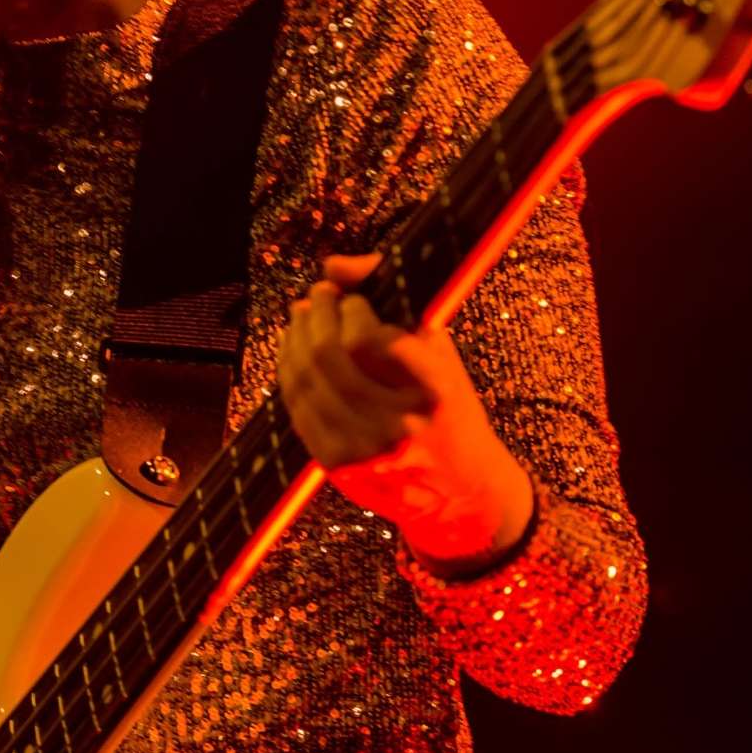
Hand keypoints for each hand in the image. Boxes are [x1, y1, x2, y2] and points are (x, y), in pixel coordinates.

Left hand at [277, 251, 534, 564]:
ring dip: (296, 339)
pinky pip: (297, 411)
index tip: (350, 297)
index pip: (368, 339)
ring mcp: (365, 451)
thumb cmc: (450, 408)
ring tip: (302, 316)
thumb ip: (393, 299)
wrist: (462, 488)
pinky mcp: (339, 469)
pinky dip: (289, 374)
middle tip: (318, 296)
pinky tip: (294, 352)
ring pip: (305, 382)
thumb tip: (336, 263)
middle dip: (316, 315)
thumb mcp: (440, 351)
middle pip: (329, 357)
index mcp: (432, 390)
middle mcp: (398, 426)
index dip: (350, 309)